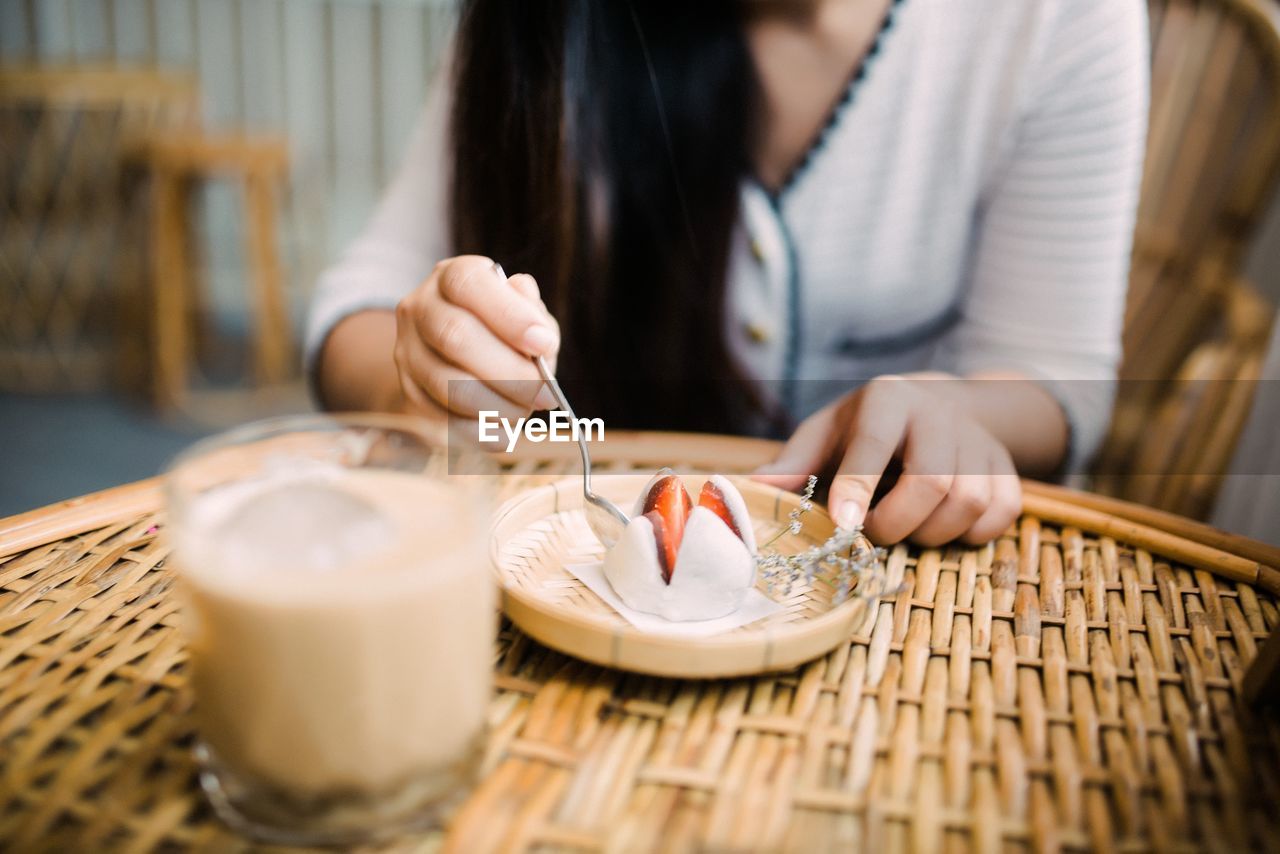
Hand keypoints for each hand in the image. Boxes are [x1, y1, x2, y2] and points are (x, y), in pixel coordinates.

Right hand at [392, 255, 559, 422]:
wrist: (454, 348)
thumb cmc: (502, 324)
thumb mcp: (524, 308)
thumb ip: (534, 316)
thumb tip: (540, 337)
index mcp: (451, 276)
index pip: (469, 285)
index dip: (509, 316)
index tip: (543, 344)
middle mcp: (420, 308)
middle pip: (454, 337)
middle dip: (508, 372)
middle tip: (544, 394)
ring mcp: (407, 350)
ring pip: (444, 383)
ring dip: (494, 405)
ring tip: (525, 412)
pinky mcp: (409, 390)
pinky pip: (439, 417)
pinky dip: (478, 430)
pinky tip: (504, 432)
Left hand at [753, 375, 1021, 545]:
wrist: (940, 405)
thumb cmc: (868, 427)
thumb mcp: (827, 432)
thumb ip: (795, 461)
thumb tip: (751, 488)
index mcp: (889, 400)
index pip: (874, 446)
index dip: (858, 489)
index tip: (843, 526)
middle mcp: (940, 415)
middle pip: (932, 483)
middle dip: (897, 523)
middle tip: (872, 534)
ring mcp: (980, 443)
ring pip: (967, 504)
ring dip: (931, 533)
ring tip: (907, 526)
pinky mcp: (1009, 471)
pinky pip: (998, 517)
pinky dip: (969, 535)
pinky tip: (942, 525)